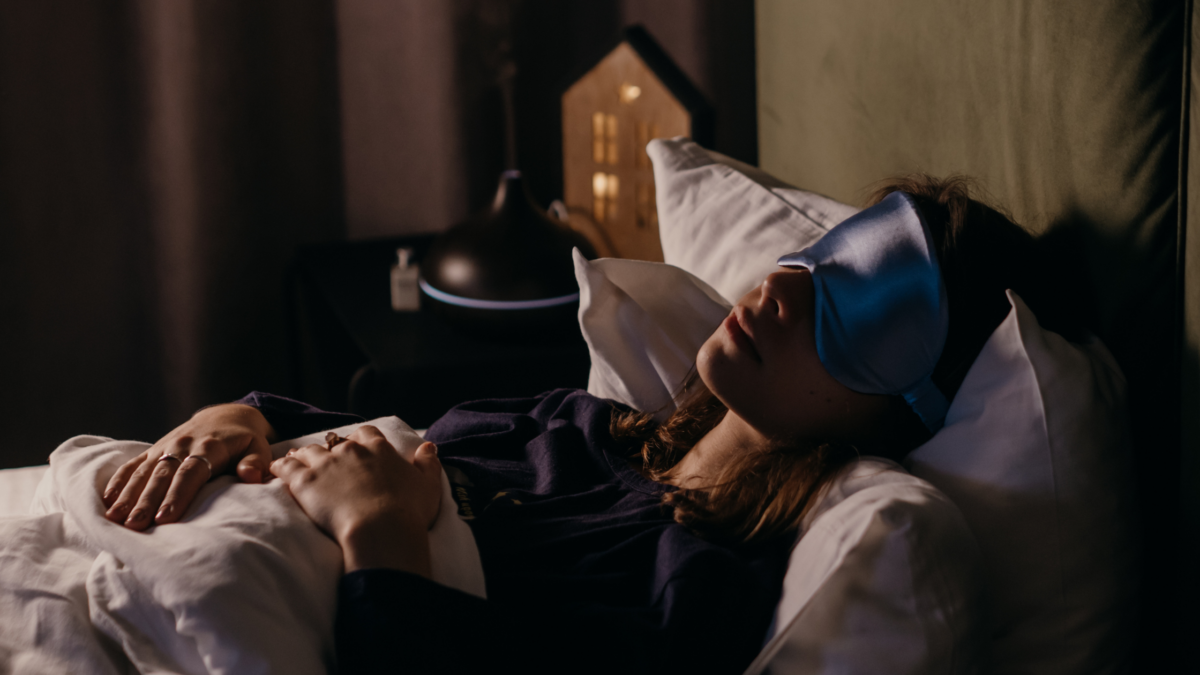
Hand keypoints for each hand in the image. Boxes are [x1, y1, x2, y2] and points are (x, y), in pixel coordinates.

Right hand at [102, 404, 274, 530]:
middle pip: (162, 475)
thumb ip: (256, 462)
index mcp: (209, 447)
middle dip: (147, 501)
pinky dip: (119, 481)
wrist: (224, 416)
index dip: (177, 495)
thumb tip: (252, 476)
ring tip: (115, 519)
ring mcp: (164, 447)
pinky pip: (132, 465)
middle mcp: (182, 445)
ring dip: (128, 495)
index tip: (165, 518)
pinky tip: (107, 501)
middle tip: (135, 526)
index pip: (190, 473)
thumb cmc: (244, 441)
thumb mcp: (258, 447)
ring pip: (143, 471)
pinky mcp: (153, 450)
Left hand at [270, 426, 441, 576]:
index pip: (367, 433)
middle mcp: (351, 450)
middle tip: (329, 461)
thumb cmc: (408, 511)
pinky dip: (281, 466)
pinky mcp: (305, 481)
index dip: (360, 439)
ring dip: (304, 455)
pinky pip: (286, 466)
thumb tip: (429, 446)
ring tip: (299, 461)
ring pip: (309, 451)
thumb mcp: (429, 485)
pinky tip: (277, 468)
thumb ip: (428, 463)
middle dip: (332, 450)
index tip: (358, 448)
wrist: (381, 529)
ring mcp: (326, 464)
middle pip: (335, 441)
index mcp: (379, 449)